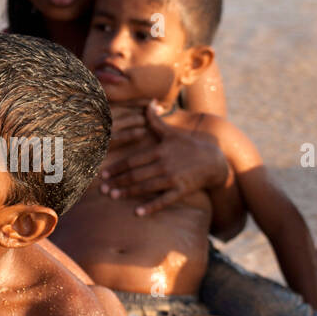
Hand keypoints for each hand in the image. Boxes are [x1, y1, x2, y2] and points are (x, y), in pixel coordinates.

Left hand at [99, 102, 229, 216]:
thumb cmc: (190, 146)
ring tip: (112, 196)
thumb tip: (149, 103)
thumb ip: (156, 122)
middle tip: (102, 188)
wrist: (214, 161)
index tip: (104, 173)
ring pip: (146, 187)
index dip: (117, 167)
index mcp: (160, 151)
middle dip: (118, 181)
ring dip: (128, 192)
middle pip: (136, 174)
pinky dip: (151, 207)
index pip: (134, 160)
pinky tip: (137, 212)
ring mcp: (173, 178)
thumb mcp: (172, 133)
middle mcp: (164, 164)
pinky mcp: (182, 190)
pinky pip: (164, 200)